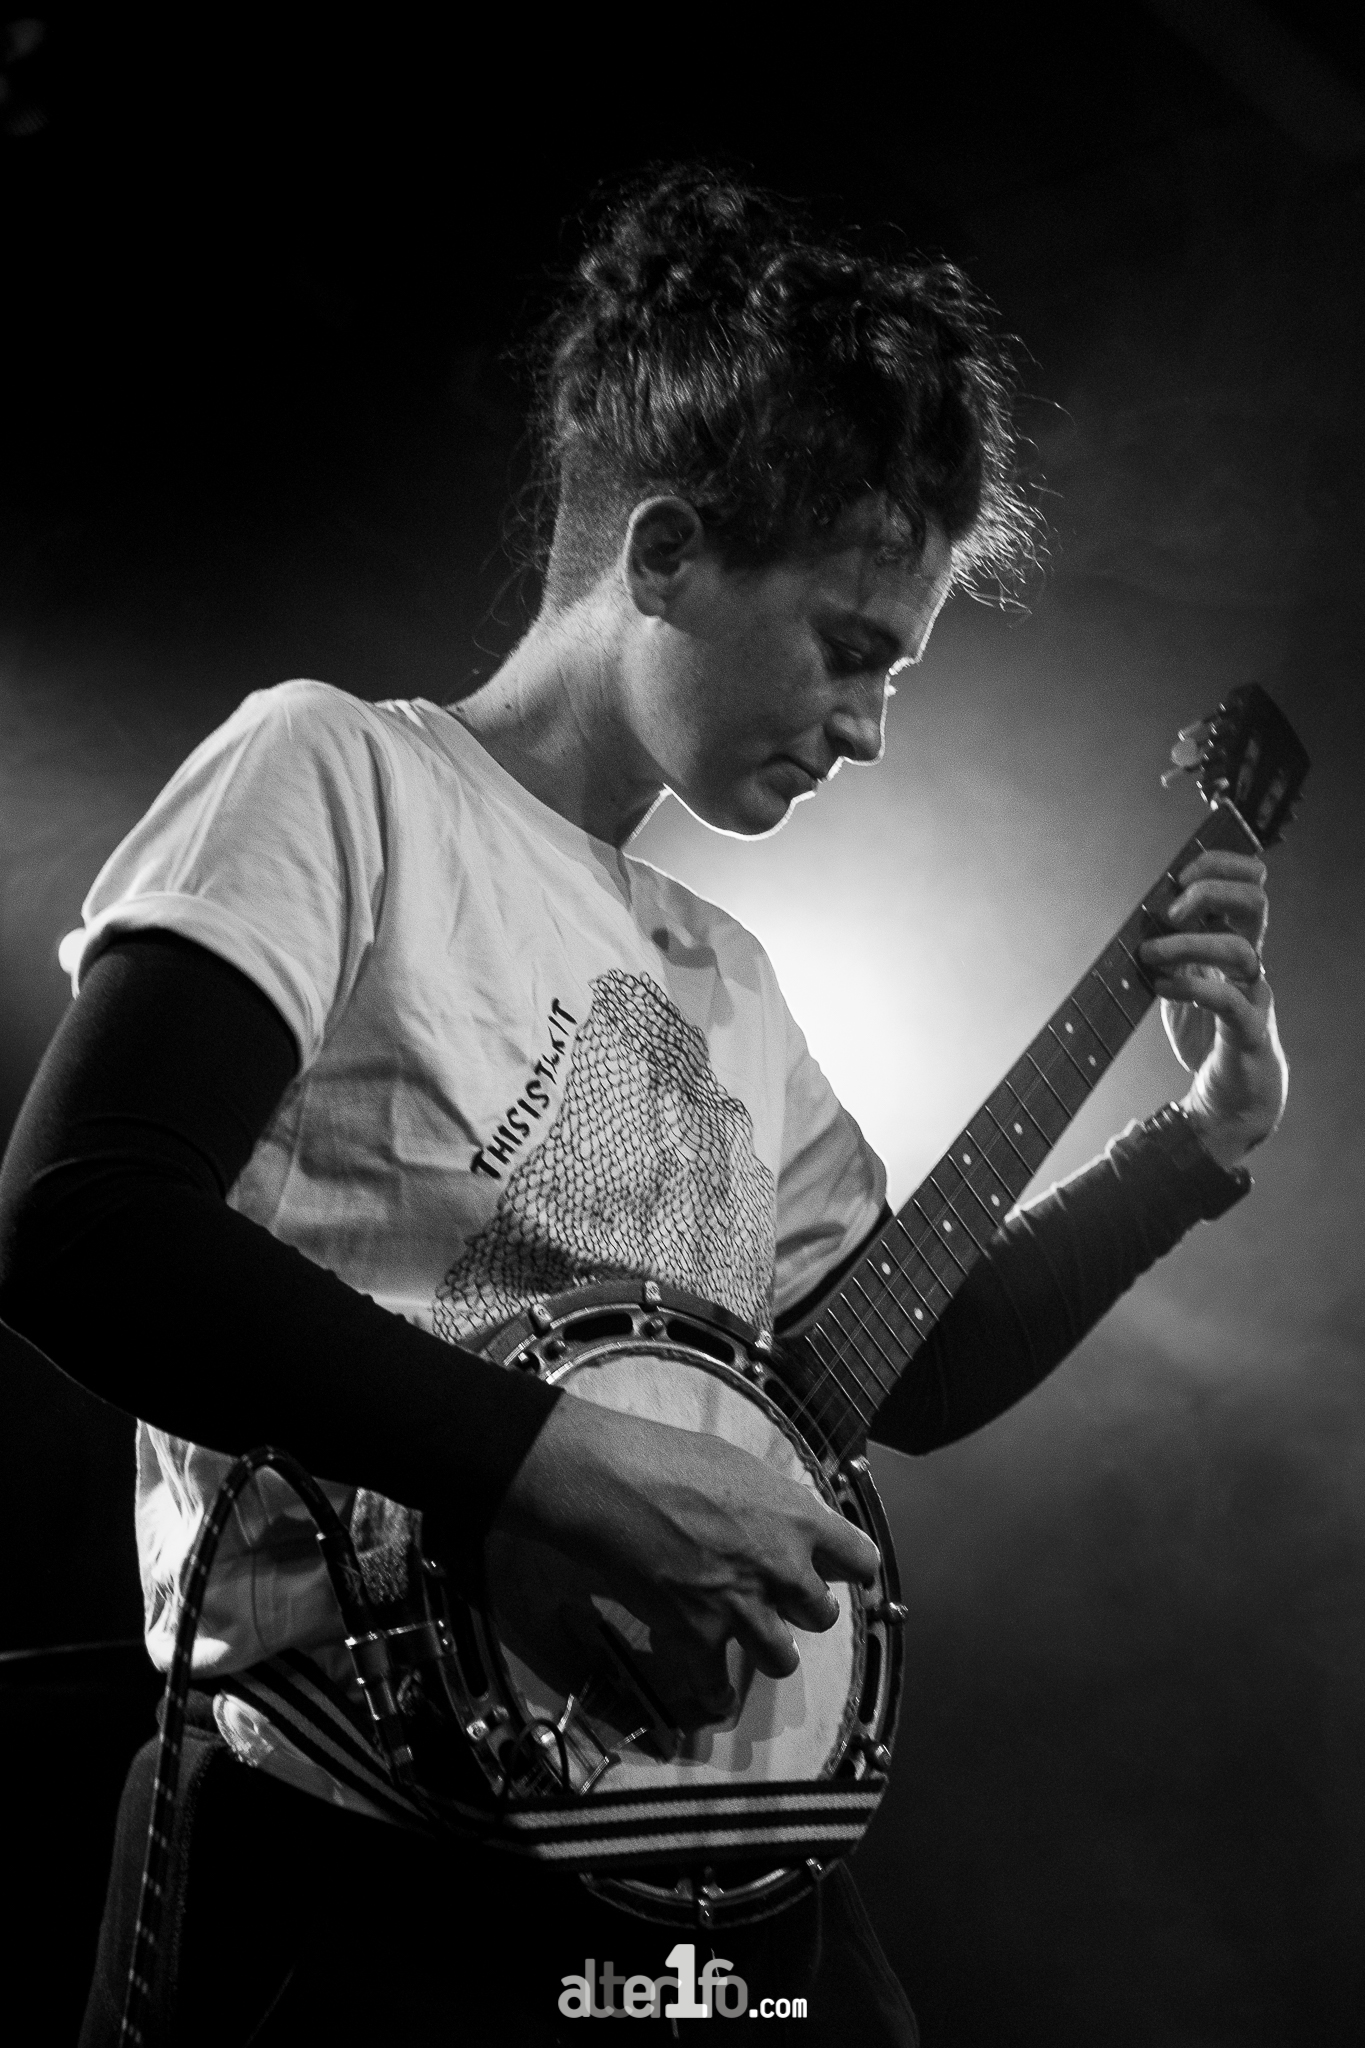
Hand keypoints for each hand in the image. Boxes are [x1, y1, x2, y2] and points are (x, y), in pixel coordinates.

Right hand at [495, 1392, 879, 1727]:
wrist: (615, 1485)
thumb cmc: (672, 1457)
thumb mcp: (741, 1464)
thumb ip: (774, 1500)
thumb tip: (782, 1513)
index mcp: (800, 1521)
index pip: (862, 1560)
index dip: (850, 1569)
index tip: (839, 1573)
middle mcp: (784, 1571)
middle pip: (823, 1615)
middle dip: (803, 1609)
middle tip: (781, 1600)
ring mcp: (743, 1609)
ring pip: (782, 1658)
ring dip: (770, 1650)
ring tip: (752, 1638)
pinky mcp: (699, 1636)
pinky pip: (717, 1687)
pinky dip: (715, 1693)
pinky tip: (713, 1691)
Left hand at [1137, 850, 1288, 1169]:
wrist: (1230, 1098)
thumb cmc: (1204, 1033)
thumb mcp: (1176, 980)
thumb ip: (1163, 950)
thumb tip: (1130, 920)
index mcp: (1233, 942)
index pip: (1247, 884)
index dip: (1219, 867)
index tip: (1179, 877)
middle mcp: (1249, 963)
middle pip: (1255, 902)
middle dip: (1211, 892)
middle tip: (1171, 910)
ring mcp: (1253, 995)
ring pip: (1242, 950)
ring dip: (1188, 945)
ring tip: (1149, 955)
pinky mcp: (1249, 1032)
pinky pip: (1231, 1002)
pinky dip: (1193, 988)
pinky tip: (1162, 987)